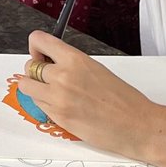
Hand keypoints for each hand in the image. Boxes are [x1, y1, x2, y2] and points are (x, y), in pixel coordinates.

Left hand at [21, 31, 162, 159]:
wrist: (137, 125)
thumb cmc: (123, 99)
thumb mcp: (95, 68)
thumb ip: (70, 63)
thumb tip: (51, 62)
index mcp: (74, 59)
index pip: (39, 41)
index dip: (36, 47)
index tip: (39, 53)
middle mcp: (63, 76)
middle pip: (29, 67)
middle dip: (36, 72)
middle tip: (47, 77)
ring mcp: (58, 98)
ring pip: (27, 87)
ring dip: (36, 89)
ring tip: (52, 92)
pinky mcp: (58, 117)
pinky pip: (38, 105)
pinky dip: (44, 104)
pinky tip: (62, 105)